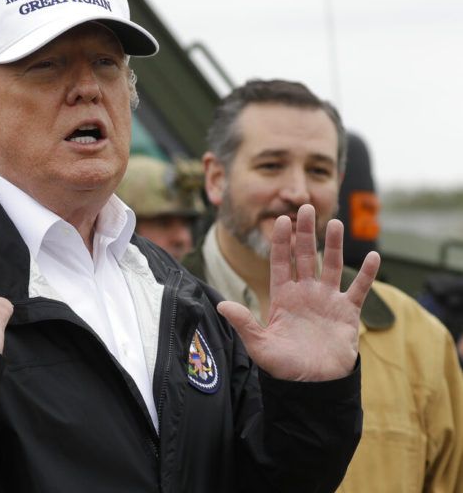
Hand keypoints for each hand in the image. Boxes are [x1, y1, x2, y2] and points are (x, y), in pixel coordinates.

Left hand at [217, 204, 380, 380]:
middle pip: (305, 256)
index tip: (281, 219)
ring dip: (333, 245)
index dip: (280, 242)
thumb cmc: (284, 367)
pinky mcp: (347, 313)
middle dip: (304, 233)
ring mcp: (327, 301)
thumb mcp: (260, 345)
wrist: (313, 385)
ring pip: (331, 266)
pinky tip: (372, 255)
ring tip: (334, 223)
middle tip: (304, 206)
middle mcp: (305, 293)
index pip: (280, 263)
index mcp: (283, 297)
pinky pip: (358, 289)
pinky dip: (366, 274)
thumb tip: (221, 306)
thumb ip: (244, 324)